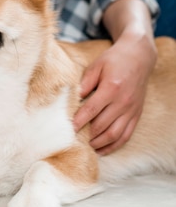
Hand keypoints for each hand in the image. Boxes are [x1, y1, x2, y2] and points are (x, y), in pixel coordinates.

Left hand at [74, 29, 156, 154]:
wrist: (139, 57)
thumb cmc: (115, 59)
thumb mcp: (97, 65)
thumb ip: (85, 82)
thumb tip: (74, 98)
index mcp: (112, 88)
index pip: (91, 110)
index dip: (78, 121)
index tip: (68, 129)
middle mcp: (123, 102)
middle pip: (102, 125)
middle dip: (87, 135)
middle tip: (73, 139)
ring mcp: (131, 110)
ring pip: (114, 135)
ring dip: (99, 143)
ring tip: (86, 146)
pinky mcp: (136, 115)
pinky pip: (126, 136)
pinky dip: (113, 145)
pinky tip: (102, 149)